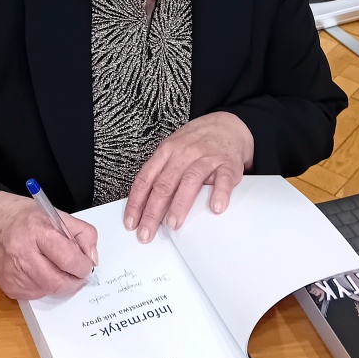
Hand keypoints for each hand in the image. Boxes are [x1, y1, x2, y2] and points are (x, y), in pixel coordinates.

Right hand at [0, 191, 97, 300]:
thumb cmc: (21, 216)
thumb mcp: (55, 213)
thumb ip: (81, 233)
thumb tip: (92, 259)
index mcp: (37, 231)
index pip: (68, 259)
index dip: (83, 265)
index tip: (86, 264)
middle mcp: (23, 255)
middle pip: (60, 282)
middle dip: (75, 280)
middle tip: (77, 272)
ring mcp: (14, 275)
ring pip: (51, 290)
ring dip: (59, 282)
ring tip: (53, 264)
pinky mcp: (10, 288)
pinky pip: (37, 294)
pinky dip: (44, 285)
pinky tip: (37, 269)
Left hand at [123, 113, 253, 242]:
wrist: (227, 125)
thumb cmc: (197, 142)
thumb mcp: (174, 150)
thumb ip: (162, 172)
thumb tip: (145, 205)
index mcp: (166, 152)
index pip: (146, 179)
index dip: (136, 202)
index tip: (131, 222)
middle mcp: (184, 153)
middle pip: (164, 184)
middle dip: (152, 212)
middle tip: (147, 232)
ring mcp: (206, 157)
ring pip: (190, 181)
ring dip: (179, 204)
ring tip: (173, 224)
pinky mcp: (228, 163)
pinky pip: (223, 179)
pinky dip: (219, 193)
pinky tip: (216, 207)